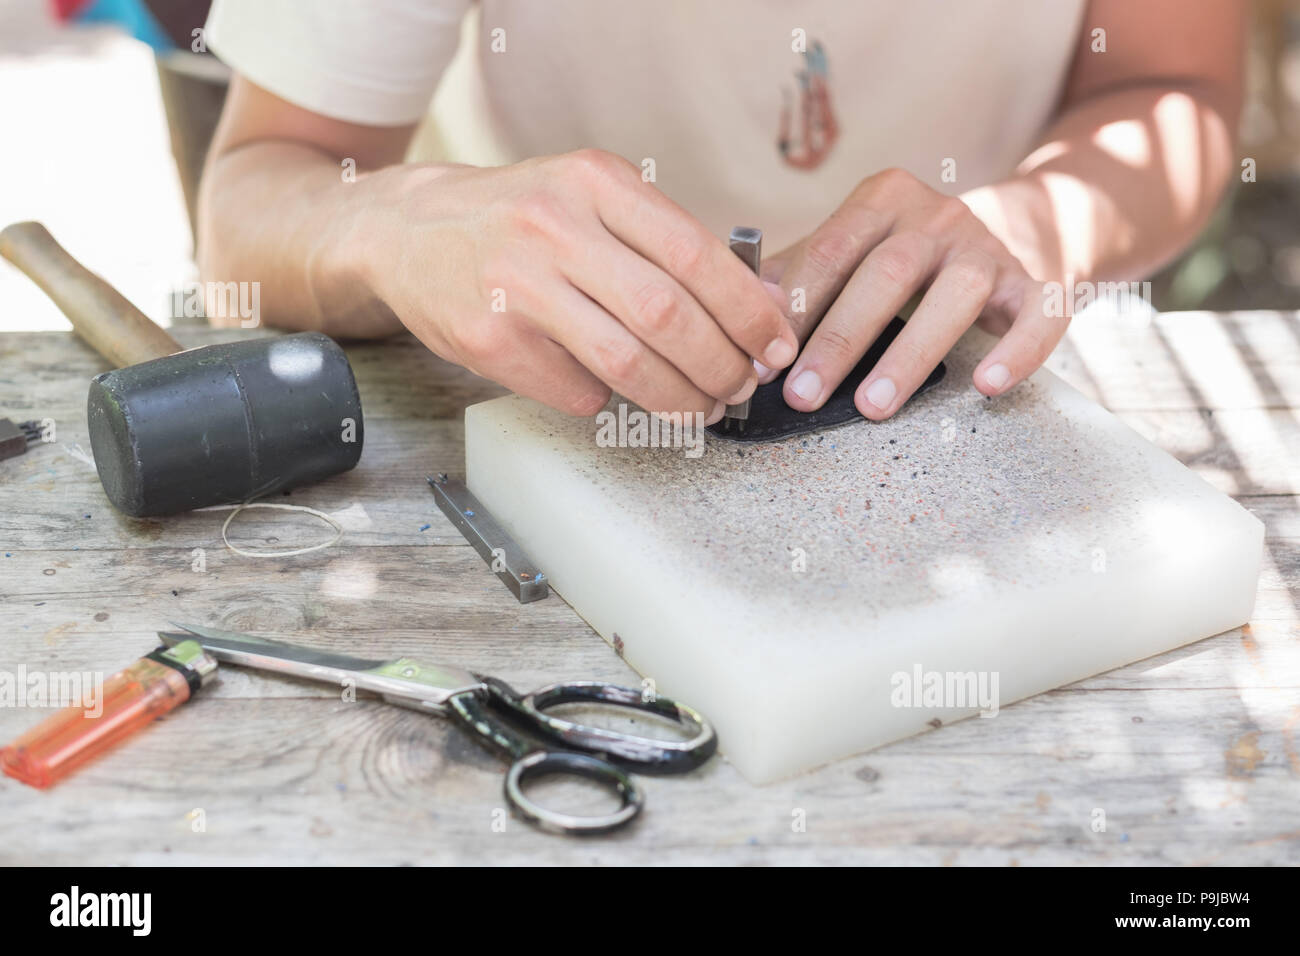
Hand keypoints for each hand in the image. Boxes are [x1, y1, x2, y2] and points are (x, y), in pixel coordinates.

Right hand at [365, 149, 797, 421]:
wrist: (407, 230)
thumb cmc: (519, 218)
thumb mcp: (590, 199)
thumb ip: (665, 242)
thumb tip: (761, 302)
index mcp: (593, 182)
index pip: (695, 253)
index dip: (748, 310)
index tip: (776, 344)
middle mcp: (553, 227)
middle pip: (667, 314)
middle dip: (722, 364)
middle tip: (742, 385)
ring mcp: (515, 286)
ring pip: (626, 362)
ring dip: (679, 397)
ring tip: (703, 406)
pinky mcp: (488, 340)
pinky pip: (577, 389)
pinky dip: (611, 401)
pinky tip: (620, 394)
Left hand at [759, 168, 1065, 418]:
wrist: (1012, 225)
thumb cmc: (902, 254)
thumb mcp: (849, 249)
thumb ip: (797, 275)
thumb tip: (744, 312)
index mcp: (883, 199)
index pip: (831, 251)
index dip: (794, 309)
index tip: (762, 363)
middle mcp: (939, 215)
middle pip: (887, 274)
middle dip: (840, 340)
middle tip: (803, 395)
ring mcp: (989, 248)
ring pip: (955, 297)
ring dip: (909, 356)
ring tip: (872, 407)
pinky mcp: (1035, 282)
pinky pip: (1039, 314)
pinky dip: (1019, 351)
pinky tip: (988, 386)